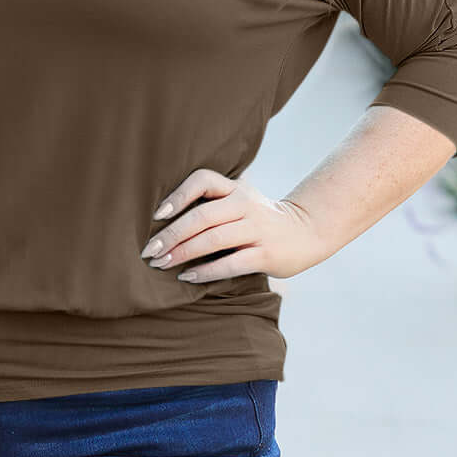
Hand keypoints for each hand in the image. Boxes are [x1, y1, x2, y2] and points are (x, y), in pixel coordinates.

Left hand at [140, 167, 329, 282]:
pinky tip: (188, 277)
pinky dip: (206, 271)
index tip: (157, 214)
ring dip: (183, 253)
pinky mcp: (266, 254)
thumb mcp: (239, 200)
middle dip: (171, 234)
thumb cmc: (258, 218)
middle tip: (149, 250)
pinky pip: (231, 263)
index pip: (203, 180)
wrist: (306, 232)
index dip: (178, 195)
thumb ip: (211, 203)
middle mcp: (245, 205)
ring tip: (162, 264)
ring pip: (213, 239)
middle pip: (201, 216)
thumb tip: (161, 218)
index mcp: (235, 189)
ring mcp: (257, 229)